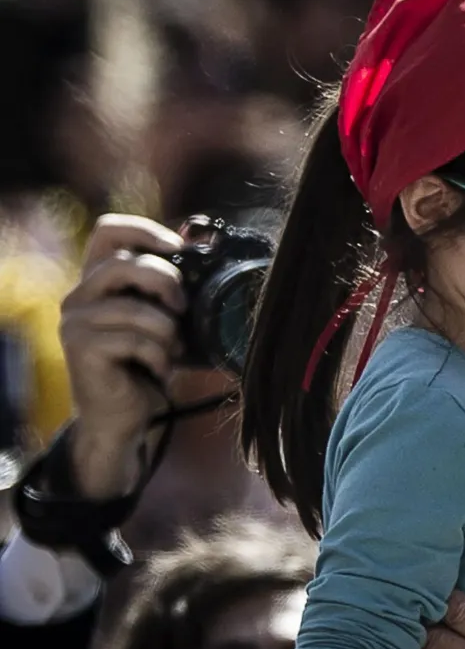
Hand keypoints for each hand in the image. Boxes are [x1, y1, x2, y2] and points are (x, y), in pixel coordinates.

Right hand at [59, 214, 184, 498]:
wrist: (126, 417)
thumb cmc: (150, 364)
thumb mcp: (167, 319)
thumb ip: (173, 288)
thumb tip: (205, 247)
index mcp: (99, 281)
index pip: (109, 231)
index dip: (146, 231)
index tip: (180, 249)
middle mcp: (79, 296)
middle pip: (123, 263)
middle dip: (166, 283)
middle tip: (182, 309)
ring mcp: (75, 322)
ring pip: (134, 308)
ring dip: (167, 333)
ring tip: (170, 351)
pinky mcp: (80, 348)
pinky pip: (135, 340)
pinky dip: (159, 357)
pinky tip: (158, 371)